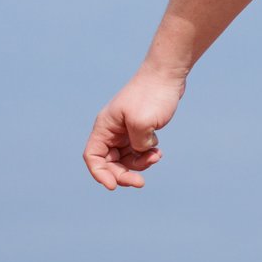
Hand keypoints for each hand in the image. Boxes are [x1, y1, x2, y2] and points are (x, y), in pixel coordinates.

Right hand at [83, 68, 183, 189]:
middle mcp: (112, 130)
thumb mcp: (143, 123)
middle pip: (109, 162)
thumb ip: (137, 144)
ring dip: (139, 164)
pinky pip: (138, 151)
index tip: (114, 186)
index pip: (93, 156)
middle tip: (141, 182)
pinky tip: (158, 152)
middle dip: (123, 174)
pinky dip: (147, 155)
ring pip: (125, 158)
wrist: (168, 75)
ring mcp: (125, 130)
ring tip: (157, 156)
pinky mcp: (139, 129)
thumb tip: (140, 152)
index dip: (100, 174)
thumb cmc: (153, 94)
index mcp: (105, 126)